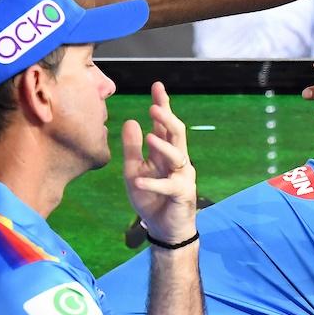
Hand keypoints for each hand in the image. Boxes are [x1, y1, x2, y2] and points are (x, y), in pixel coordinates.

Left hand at [121, 82, 196, 243]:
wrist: (163, 228)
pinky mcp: (182, 193)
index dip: (163, 105)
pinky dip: (152, 183)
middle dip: (167, 119)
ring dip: (163, 145)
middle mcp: (177, 159)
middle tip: (154, 106)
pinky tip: (138, 181)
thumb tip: (131, 121)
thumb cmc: (150, 198)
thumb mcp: (133, 171)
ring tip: (150, 135)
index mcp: (165, 151)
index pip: (165, 124)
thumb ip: (133, 149)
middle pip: (177, 133)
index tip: (157, 86)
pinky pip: (168, 185)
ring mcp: (182, 175)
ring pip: (178, 155)